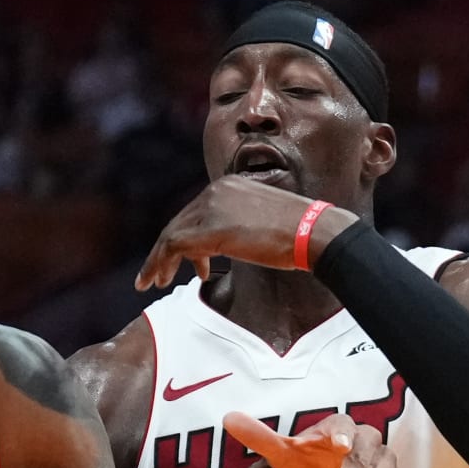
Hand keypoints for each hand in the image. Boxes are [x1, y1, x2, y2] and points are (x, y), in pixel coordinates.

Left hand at [137, 179, 356, 291]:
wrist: (313, 232)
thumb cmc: (298, 232)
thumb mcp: (262, 220)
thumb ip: (239, 224)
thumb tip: (231, 240)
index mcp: (228, 185)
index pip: (195, 212)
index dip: (183, 240)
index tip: (186, 264)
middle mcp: (216, 191)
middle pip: (179, 222)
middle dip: (165, 251)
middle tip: (156, 276)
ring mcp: (212, 207)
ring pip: (171, 234)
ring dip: (158, 260)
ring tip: (154, 282)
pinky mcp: (210, 229)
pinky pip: (174, 245)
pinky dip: (160, 263)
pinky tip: (159, 279)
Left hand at [222, 411, 403, 467]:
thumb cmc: (305, 466)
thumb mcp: (281, 455)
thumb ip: (259, 438)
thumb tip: (228, 418)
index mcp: (339, 428)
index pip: (344, 425)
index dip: (343, 434)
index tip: (340, 446)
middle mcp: (367, 441)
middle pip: (366, 456)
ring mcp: (384, 462)